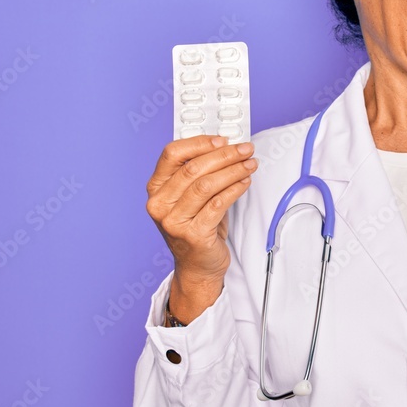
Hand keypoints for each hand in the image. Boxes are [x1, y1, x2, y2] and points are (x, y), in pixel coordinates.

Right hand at [145, 135, 258, 322]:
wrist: (198, 266)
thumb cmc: (197, 227)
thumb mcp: (189, 197)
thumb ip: (199, 172)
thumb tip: (226, 146)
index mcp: (156, 188)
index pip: (172, 154)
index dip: (199, 142)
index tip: (223, 139)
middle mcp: (159, 204)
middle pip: (192, 168)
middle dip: (224, 155)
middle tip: (245, 149)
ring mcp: (173, 221)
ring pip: (206, 185)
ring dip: (233, 170)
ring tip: (249, 164)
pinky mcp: (193, 234)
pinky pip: (218, 204)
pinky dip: (235, 189)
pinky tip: (245, 182)